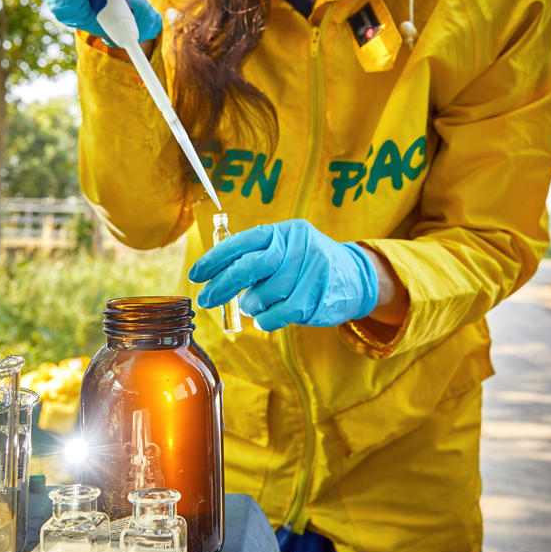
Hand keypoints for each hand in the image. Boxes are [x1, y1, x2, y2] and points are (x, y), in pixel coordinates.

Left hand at [188, 219, 378, 330]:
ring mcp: (311, 269)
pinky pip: (281, 313)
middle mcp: (297, 245)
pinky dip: (267, 320)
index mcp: (282, 231)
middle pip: (249, 267)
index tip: (195, 275)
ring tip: (253, 306)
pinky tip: (264, 320)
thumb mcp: (285, 250)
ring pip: (264, 294)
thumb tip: (214, 278)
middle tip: (206, 300)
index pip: (241, 242)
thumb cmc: (307, 265)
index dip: (214, 259)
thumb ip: (256, 259)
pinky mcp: (319, 294)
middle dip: (222, 286)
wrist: (355, 276)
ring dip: (251, 306)